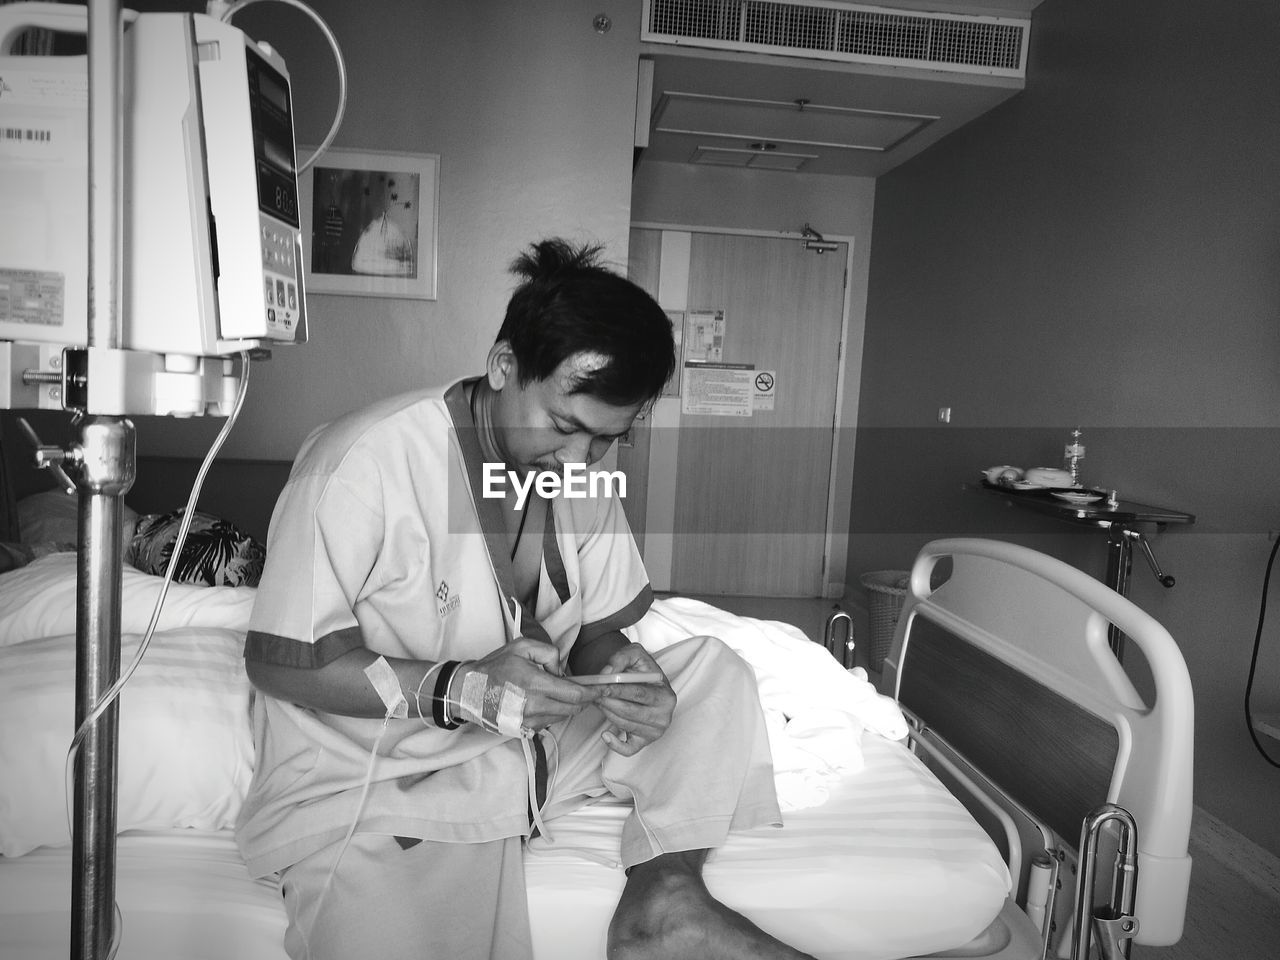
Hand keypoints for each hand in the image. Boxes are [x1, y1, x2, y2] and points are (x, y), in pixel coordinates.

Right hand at [454, 637, 602, 731]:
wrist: (468, 691)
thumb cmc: (495, 666)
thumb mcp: (522, 647)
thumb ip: (549, 653)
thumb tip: (562, 671)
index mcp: (536, 683)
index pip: (575, 695)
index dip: (593, 693)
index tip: (603, 690)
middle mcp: (534, 706)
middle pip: (573, 709)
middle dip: (582, 700)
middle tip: (582, 689)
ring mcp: (529, 721)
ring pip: (562, 716)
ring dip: (565, 706)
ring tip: (552, 692)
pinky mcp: (523, 730)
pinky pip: (548, 723)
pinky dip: (551, 713)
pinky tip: (540, 701)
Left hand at [590, 643, 674, 755]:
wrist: (647, 684)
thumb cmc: (641, 671)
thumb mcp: (635, 654)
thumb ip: (621, 658)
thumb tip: (606, 673)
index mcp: (666, 695)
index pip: (639, 694)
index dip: (618, 690)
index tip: (601, 686)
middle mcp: (664, 716)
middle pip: (630, 711)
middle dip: (608, 702)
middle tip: (593, 694)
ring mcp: (655, 731)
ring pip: (625, 724)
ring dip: (607, 713)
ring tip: (597, 701)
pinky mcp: (645, 741)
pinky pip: (628, 749)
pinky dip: (615, 744)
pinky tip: (605, 734)